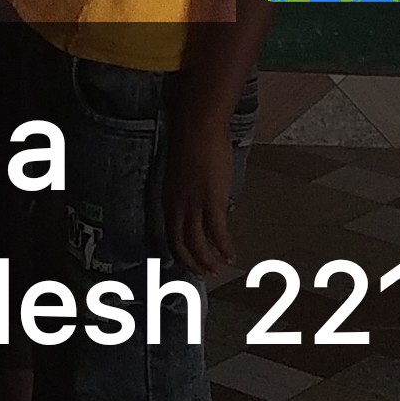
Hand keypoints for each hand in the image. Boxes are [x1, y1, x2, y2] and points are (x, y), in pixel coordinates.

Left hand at [166, 103, 239, 278]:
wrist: (196, 127)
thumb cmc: (190, 142)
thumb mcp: (182, 173)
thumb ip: (187, 191)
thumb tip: (200, 200)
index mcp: (168, 199)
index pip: (170, 234)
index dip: (179, 252)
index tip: (188, 262)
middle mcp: (176, 207)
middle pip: (180, 245)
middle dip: (192, 263)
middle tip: (205, 273)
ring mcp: (193, 206)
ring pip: (198, 244)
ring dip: (208, 261)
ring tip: (219, 269)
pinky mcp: (211, 202)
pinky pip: (217, 234)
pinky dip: (224, 248)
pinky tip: (231, 256)